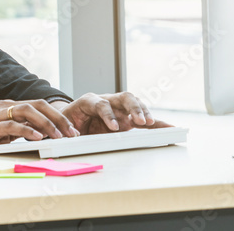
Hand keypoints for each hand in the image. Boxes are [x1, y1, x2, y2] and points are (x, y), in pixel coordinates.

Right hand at [0, 99, 78, 151]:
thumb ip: (11, 130)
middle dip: (58, 118)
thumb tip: (31, 137)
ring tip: (60, 136)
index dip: (56, 116)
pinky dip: (27, 130)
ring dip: (48, 124)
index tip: (70, 129)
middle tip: (72, 132)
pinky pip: (11, 125)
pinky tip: (37, 138)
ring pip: (28, 112)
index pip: (37, 106)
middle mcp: (3, 106)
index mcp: (6, 106)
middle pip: (38, 105)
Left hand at [54, 92, 168, 134]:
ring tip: (151, 123)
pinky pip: (143, 117)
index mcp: (88, 101)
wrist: (71, 118)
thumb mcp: (64, 124)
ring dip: (144, 112)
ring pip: (134, 103)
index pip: (101, 104)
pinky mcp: (127, 117)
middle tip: (140, 121)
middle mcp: (106, 100)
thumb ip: (68, 129)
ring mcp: (118, 107)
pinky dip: (156, 122)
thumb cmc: (69, 121)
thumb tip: (72, 136)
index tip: (114, 127)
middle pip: (123, 97)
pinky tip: (169, 127)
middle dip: (132, 108)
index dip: (108, 114)